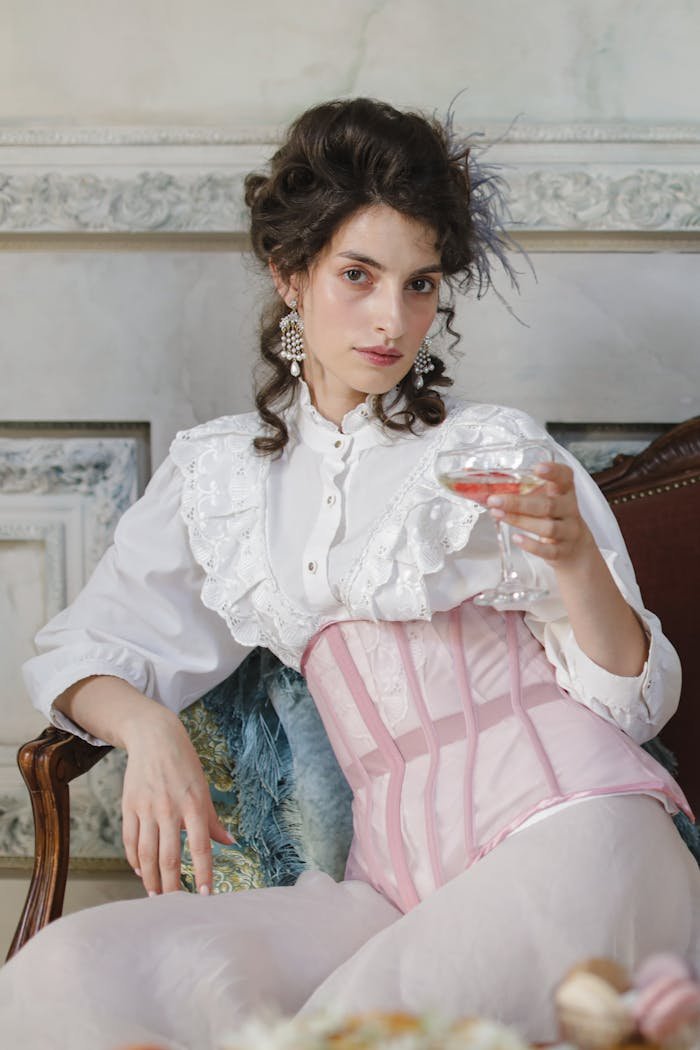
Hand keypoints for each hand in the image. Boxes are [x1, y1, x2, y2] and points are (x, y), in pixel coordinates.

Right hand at [121, 709, 234, 896]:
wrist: (155, 738)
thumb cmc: (184, 765)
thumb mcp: (203, 789)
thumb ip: (213, 820)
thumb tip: (230, 843)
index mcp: (193, 804)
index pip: (200, 846)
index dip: (203, 872)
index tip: (205, 895)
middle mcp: (169, 808)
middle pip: (169, 856)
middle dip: (172, 885)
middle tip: (176, 905)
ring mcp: (147, 808)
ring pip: (146, 853)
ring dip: (151, 878)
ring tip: (156, 895)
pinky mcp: (129, 806)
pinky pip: (130, 840)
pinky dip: (134, 860)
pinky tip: (141, 871)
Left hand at [487, 461, 593, 566]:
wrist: (577, 548)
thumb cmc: (555, 517)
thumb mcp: (548, 500)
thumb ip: (527, 492)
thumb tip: (491, 490)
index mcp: (565, 492)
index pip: (565, 477)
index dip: (554, 472)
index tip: (537, 468)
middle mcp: (570, 510)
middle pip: (548, 505)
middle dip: (518, 503)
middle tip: (494, 500)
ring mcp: (568, 532)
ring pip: (547, 527)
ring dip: (519, 521)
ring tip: (497, 515)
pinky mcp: (563, 551)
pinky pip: (548, 550)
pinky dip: (531, 545)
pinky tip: (516, 538)